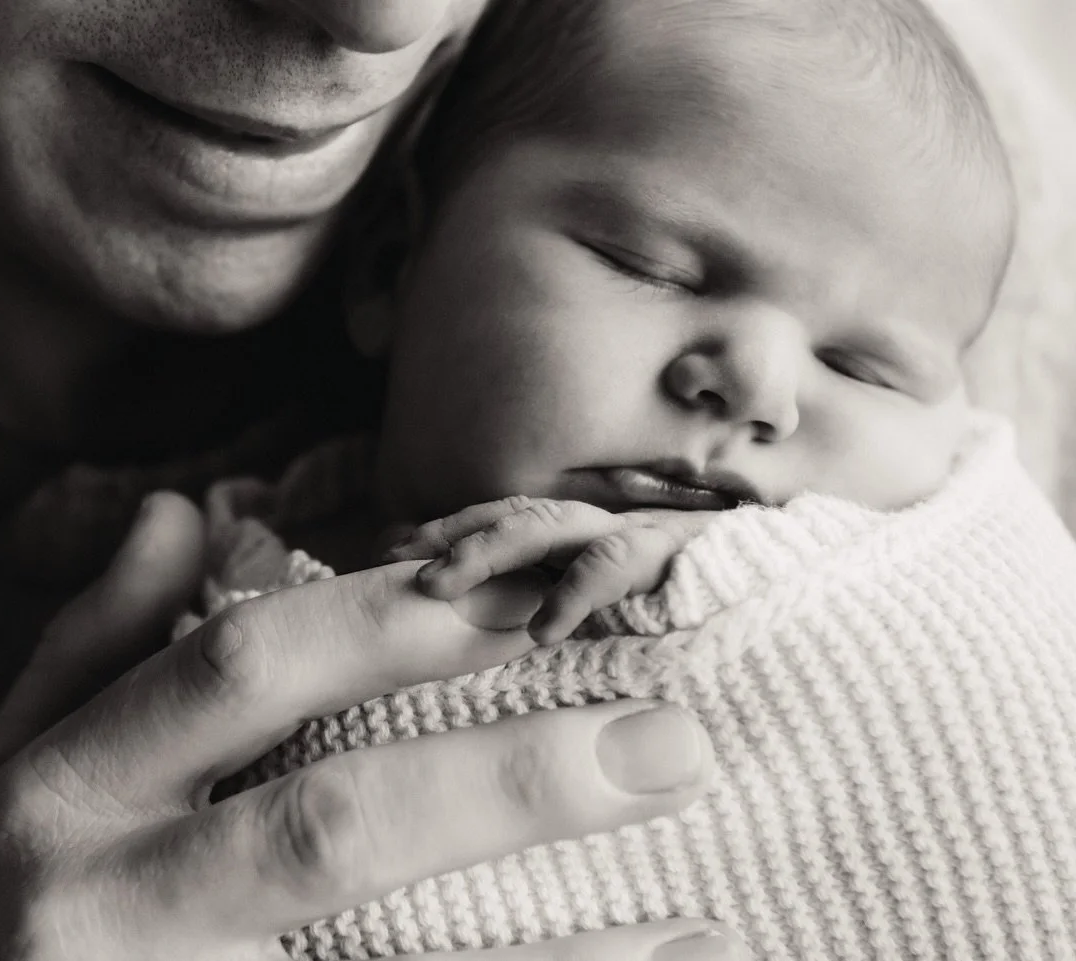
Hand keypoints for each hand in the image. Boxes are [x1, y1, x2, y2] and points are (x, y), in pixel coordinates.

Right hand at [0, 492, 741, 960]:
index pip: (239, 671)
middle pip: (332, 825)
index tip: (533, 588)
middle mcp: (107, 905)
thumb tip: (177, 507)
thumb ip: (89, 646)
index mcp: (58, 794)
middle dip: (509, 781)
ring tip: (704, 934)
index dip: (388, 619)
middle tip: (675, 745)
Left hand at [387, 496, 720, 643]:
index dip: (444, 531)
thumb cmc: (716, 619)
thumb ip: (568, 621)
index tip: (383, 552)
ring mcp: (644, 535)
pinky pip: (618, 562)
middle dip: (449, 535)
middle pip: (514, 514)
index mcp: (592, 540)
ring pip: (551, 526)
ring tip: (438, 587)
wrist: (805, 598)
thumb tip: (508, 645)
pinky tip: (541, 628)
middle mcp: (610, 527)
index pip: (504, 519)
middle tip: (394, 566)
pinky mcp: (682, 557)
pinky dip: (575, 591)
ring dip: (487, 551)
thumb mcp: (629, 624)